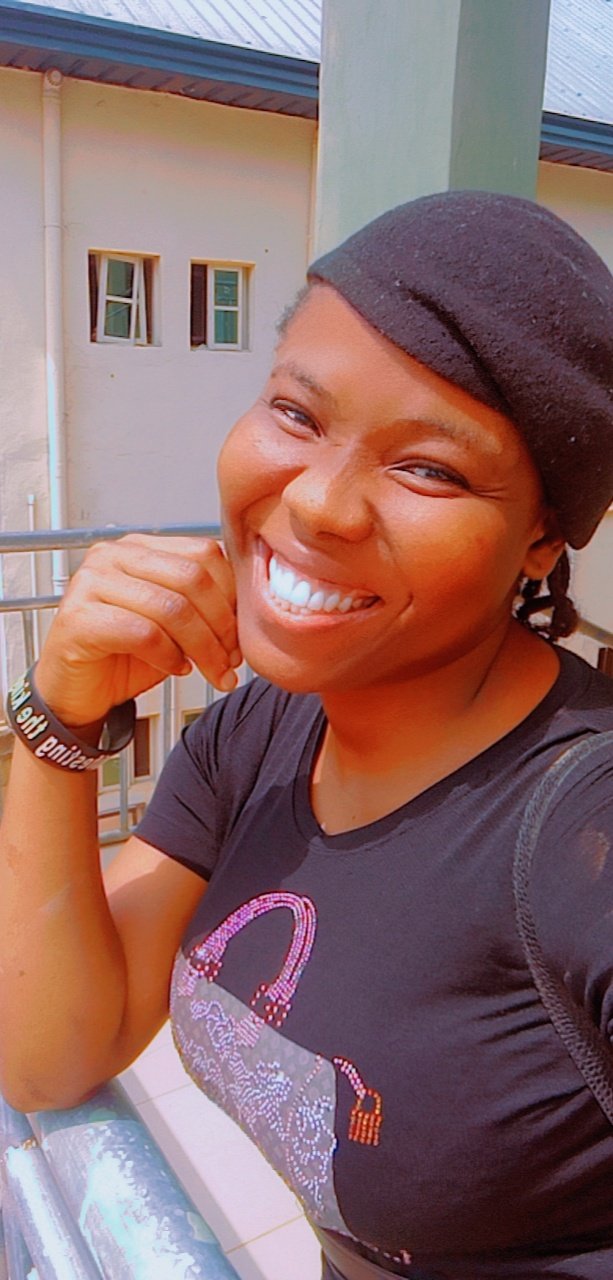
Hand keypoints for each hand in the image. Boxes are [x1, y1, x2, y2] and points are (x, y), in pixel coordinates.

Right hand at [35, 535, 240, 727]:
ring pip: (171, 607)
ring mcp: (90, 583)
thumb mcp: (173, 624)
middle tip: (230, 658)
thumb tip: (250, 613)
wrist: (77, 691)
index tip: (240, 634)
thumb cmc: (124, 655)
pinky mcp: (77, 618)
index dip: (232, 596)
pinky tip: (175, 669)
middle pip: (192, 579)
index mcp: (140, 547)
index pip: (204, 554)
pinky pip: (143, 633)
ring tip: (209, 670)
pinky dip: (169, 656)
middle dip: (221, 625)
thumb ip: (203, 605)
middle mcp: (112, 556)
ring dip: (202, 647)